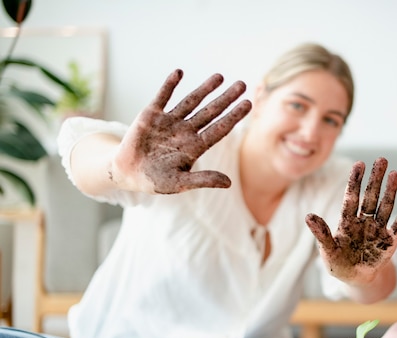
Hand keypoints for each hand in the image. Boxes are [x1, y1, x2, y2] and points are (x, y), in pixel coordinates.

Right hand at [110, 70, 251, 193]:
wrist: (127, 173)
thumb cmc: (155, 180)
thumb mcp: (180, 183)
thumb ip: (203, 180)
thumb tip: (228, 183)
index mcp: (195, 147)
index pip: (219, 129)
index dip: (233, 117)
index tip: (247, 104)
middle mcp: (186, 131)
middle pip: (210, 112)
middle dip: (226, 98)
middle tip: (242, 85)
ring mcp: (170, 121)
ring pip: (191, 101)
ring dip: (205, 89)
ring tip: (220, 76)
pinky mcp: (151, 115)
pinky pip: (163, 96)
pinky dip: (170, 85)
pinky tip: (179, 72)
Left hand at [305, 157, 396, 284]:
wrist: (355, 279)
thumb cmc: (338, 263)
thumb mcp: (328, 250)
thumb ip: (321, 233)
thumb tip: (308, 216)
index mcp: (347, 221)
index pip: (351, 197)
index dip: (355, 181)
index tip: (359, 164)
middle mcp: (363, 220)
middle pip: (370, 196)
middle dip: (375, 179)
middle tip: (381, 159)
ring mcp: (377, 228)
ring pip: (385, 206)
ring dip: (390, 191)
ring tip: (395, 174)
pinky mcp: (389, 240)